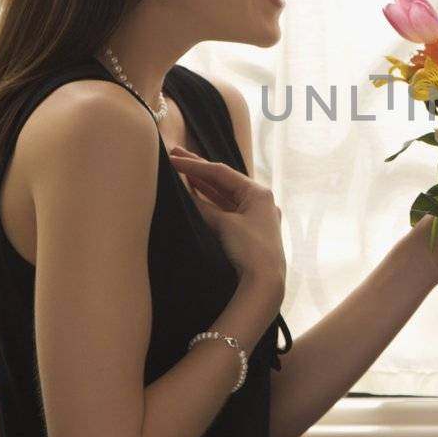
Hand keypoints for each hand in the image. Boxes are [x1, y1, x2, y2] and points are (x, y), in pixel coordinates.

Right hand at [168, 146, 285, 309]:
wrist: (264, 283)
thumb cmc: (249, 249)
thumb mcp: (224, 224)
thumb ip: (204, 208)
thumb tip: (187, 196)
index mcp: (259, 193)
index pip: (221, 173)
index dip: (195, 165)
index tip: (173, 159)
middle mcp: (260, 201)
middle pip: (224, 181)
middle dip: (198, 169)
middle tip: (174, 153)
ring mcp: (255, 216)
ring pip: (224, 195)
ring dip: (203, 184)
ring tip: (181, 171)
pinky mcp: (250, 232)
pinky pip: (226, 210)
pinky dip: (210, 202)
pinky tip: (196, 194)